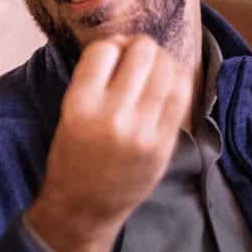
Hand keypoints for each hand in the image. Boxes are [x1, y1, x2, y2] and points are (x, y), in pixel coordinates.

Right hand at [25, 35, 193, 251]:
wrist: (85, 207)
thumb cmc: (73, 157)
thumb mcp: (69, 114)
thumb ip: (94, 81)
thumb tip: (124, 44)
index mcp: (80, 105)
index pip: (104, 49)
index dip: (111, 46)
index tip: (114, 55)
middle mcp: (113, 115)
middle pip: (141, 52)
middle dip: (140, 47)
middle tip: (138, 59)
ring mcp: (143, 130)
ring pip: (167, 68)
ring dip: (162, 61)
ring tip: (155, 70)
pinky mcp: (165, 143)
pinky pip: (182, 95)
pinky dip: (178, 80)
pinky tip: (170, 83)